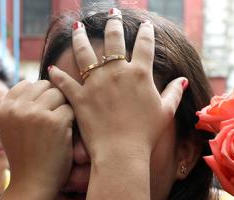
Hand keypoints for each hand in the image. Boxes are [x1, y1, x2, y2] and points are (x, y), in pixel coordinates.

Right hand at [0, 79, 73, 197]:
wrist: (32, 186)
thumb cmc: (28, 158)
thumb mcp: (14, 128)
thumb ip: (21, 104)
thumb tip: (47, 74)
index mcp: (2, 108)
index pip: (27, 84)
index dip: (39, 99)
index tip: (40, 119)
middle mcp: (15, 108)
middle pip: (45, 86)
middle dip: (53, 102)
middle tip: (51, 126)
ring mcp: (33, 114)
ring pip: (59, 94)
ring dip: (63, 110)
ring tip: (57, 130)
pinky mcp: (53, 121)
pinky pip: (70, 109)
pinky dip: (71, 122)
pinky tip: (64, 137)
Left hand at [48, 11, 186, 165]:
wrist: (122, 152)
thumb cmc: (146, 134)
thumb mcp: (165, 112)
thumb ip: (174, 93)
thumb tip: (182, 80)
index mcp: (139, 73)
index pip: (144, 45)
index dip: (145, 32)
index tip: (145, 24)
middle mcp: (116, 72)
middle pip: (113, 39)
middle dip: (113, 23)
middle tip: (111, 13)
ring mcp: (95, 83)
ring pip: (85, 53)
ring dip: (80, 37)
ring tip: (76, 26)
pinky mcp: (79, 97)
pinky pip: (65, 81)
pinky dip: (57, 75)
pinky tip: (51, 67)